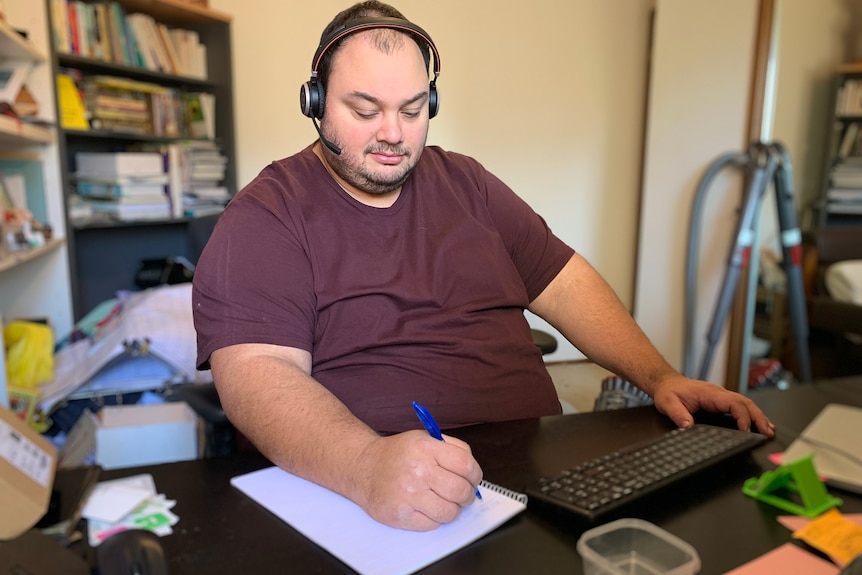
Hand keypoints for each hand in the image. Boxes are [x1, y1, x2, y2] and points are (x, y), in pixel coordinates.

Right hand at [350, 430, 482, 530]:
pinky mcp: (401, 515)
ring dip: (452, 510)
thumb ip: (451, 448)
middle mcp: (418, 471)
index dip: (475, 475)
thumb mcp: (423, 439)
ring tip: (444, 502)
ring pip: (449, 512)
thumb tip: (473, 471)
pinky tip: (426, 507)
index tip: (473, 479)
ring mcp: (409, 495)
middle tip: (462, 495)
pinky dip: (434, 519)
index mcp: (426, 448)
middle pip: (460, 491)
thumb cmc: (397, 455)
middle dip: (466, 496)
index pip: (466, 465)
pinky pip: (432, 524)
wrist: (363, 467)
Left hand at [652, 374, 775, 436]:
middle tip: (767, 432)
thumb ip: (678, 415)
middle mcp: (718, 393)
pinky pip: (740, 406)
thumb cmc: (669, 392)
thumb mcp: (668, 403)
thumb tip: (688, 426)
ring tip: (769, 430)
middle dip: (758, 417)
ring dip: (758, 416)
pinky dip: (751, 414)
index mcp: (709, 393)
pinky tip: (758, 423)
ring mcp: (721, 396)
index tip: (746, 431)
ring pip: (745, 403)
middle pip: (745, 403)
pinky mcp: (721, 401)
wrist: (666, 383)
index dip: (742, 417)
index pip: (733, 403)